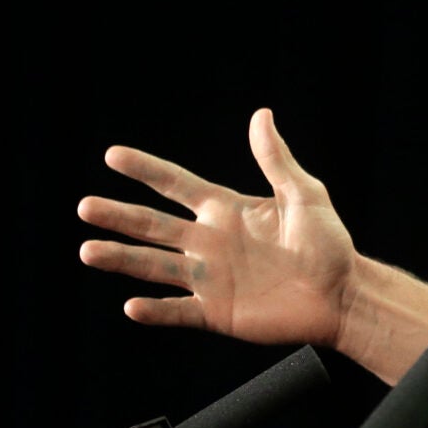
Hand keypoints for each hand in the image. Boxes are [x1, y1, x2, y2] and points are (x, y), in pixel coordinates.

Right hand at [76, 108, 356, 346]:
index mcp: (226, 211)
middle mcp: (209, 242)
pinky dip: (156, 310)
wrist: (342, 295)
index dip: (147, 170)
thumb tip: (261, 115)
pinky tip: (132, 306)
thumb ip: (275, 160)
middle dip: (119, 216)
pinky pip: (179, 311)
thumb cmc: (329, 243)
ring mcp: (210, 278)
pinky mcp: (216, 312)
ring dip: (122, 259)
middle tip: (85, 207)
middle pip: (154, 226)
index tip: (113, 155)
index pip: (177, 185)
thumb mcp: (304, 195)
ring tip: (88, 251)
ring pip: (155, 267)